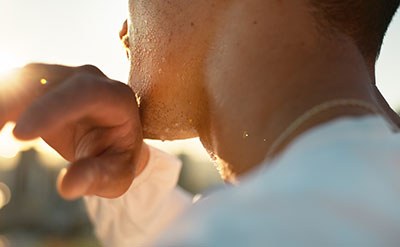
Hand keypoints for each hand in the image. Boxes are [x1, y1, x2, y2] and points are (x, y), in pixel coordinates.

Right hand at [0, 63, 148, 199]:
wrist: (111, 139)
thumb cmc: (115, 158)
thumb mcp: (116, 175)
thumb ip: (98, 178)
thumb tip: (69, 186)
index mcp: (116, 98)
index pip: (85, 93)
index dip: (52, 109)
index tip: (19, 136)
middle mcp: (89, 78)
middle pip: (43, 81)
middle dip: (10, 105)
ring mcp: (63, 76)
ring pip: (22, 79)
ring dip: (1, 105)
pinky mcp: (42, 81)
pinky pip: (12, 86)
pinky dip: (1, 105)